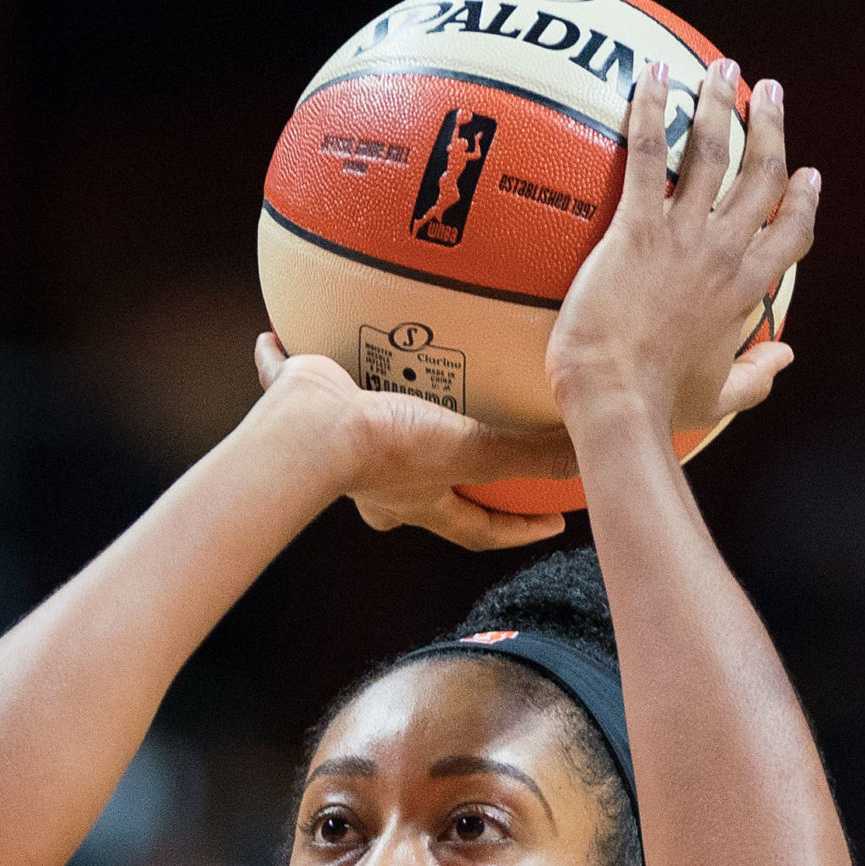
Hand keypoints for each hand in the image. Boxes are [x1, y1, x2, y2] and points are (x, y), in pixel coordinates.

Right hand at [250, 335, 575, 549]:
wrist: (311, 430)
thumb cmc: (387, 447)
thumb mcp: (470, 448)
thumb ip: (527, 455)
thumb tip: (588, 460)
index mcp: (419, 500)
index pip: (478, 528)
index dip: (515, 529)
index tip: (549, 524)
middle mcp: (377, 485)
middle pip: (416, 493)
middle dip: (438, 483)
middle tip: (460, 464)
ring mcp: (335, 449)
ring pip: (357, 441)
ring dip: (371, 417)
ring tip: (386, 383)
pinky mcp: (295, 408)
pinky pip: (285, 380)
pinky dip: (280, 361)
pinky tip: (276, 336)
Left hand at [544, 59, 816, 435]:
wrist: (618, 402)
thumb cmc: (661, 406)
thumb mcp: (719, 397)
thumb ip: (757, 375)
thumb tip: (786, 356)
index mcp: (747, 290)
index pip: (790, 234)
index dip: (802, 201)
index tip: (808, 174)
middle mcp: (724, 253)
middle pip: (760, 176)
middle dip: (770, 127)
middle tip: (769, 92)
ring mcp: (682, 237)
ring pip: (712, 153)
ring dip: (720, 104)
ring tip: (722, 68)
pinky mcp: (636, 229)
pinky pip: (645, 156)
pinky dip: (650, 110)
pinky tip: (653, 74)